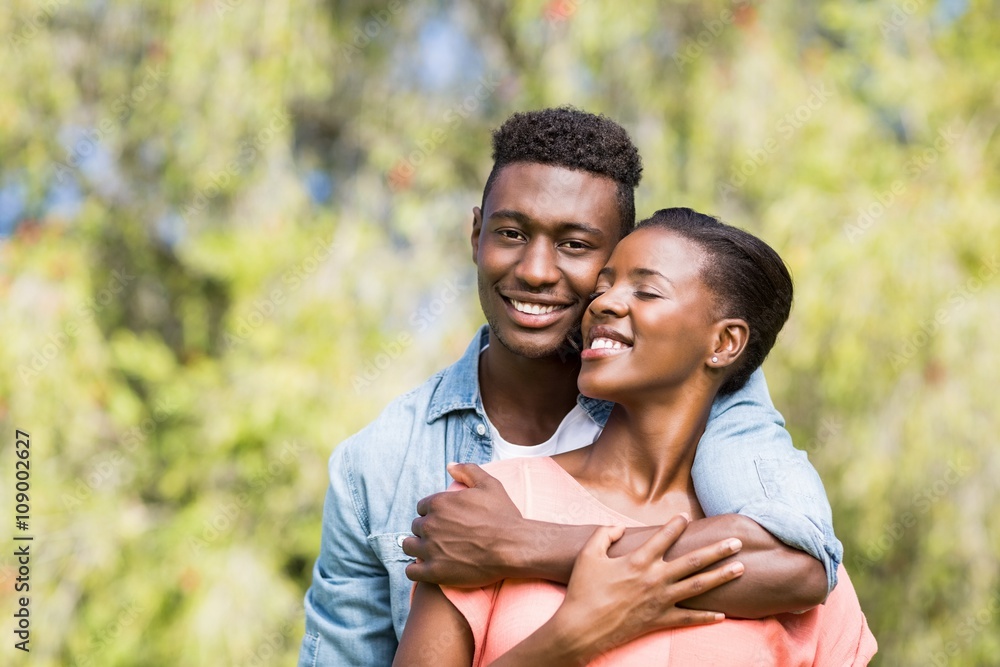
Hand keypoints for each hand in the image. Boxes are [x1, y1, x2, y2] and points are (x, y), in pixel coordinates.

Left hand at [403, 463, 524, 586]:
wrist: (514, 547)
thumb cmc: (503, 516)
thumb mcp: (490, 484)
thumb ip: (468, 470)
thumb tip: (449, 466)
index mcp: (439, 503)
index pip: (422, 507)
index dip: (432, 513)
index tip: (443, 521)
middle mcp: (430, 524)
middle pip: (416, 526)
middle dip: (426, 530)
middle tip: (442, 538)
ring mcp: (430, 549)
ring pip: (409, 546)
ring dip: (417, 548)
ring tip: (431, 552)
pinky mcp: (434, 571)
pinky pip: (411, 571)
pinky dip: (416, 570)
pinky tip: (426, 569)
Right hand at [550, 516, 744, 660]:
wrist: (581, 627)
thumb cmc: (583, 590)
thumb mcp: (588, 554)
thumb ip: (605, 535)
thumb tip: (621, 527)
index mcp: (637, 560)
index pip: (663, 537)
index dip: (676, 525)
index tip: (686, 516)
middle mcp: (654, 578)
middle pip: (693, 561)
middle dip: (717, 550)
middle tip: (737, 542)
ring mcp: (660, 601)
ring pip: (698, 586)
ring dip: (721, 576)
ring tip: (741, 568)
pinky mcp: (659, 620)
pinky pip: (688, 618)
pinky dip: (706, 617)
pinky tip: (723, 615)